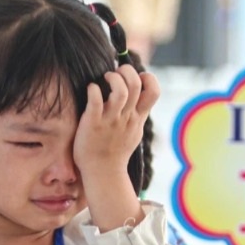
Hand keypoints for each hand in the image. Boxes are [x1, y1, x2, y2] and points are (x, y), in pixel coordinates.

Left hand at [72, 64, 159, 178]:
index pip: (154, 91)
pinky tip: (91, 89)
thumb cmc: (115, 152)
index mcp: (138, 117)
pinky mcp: (93, 123)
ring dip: (112, 78)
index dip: (148, 78)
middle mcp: (126, 117)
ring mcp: (110, 120)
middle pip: (135, 84)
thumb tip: (140, 99)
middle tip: (116, 73)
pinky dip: (94, 89)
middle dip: (126, 71)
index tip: (137, 77)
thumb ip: (138, 115)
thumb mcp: (134, 133)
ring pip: (120, 90)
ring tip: (104, 79)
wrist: (102, 173)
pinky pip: (96, 100)